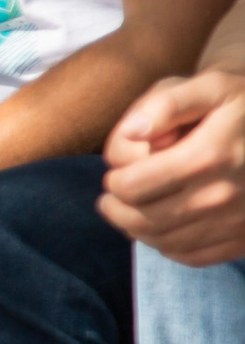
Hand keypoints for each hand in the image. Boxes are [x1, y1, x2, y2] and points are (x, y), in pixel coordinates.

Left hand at [99, 70, 244, 265]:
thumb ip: (167, 104)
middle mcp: (225, 194)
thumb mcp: (210, 86)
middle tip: (111, 200)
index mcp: (209, 155)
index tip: (113, 177)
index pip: (134, 187)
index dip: (114, 184)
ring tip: (130, 213)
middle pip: (145, 219)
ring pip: (165, 243)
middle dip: (118, 210)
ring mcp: (239, 221)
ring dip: (137, 231)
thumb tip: (132, 131)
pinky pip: (193, 257)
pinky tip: (162, 228)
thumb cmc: (240, 104)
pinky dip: (168, 247)